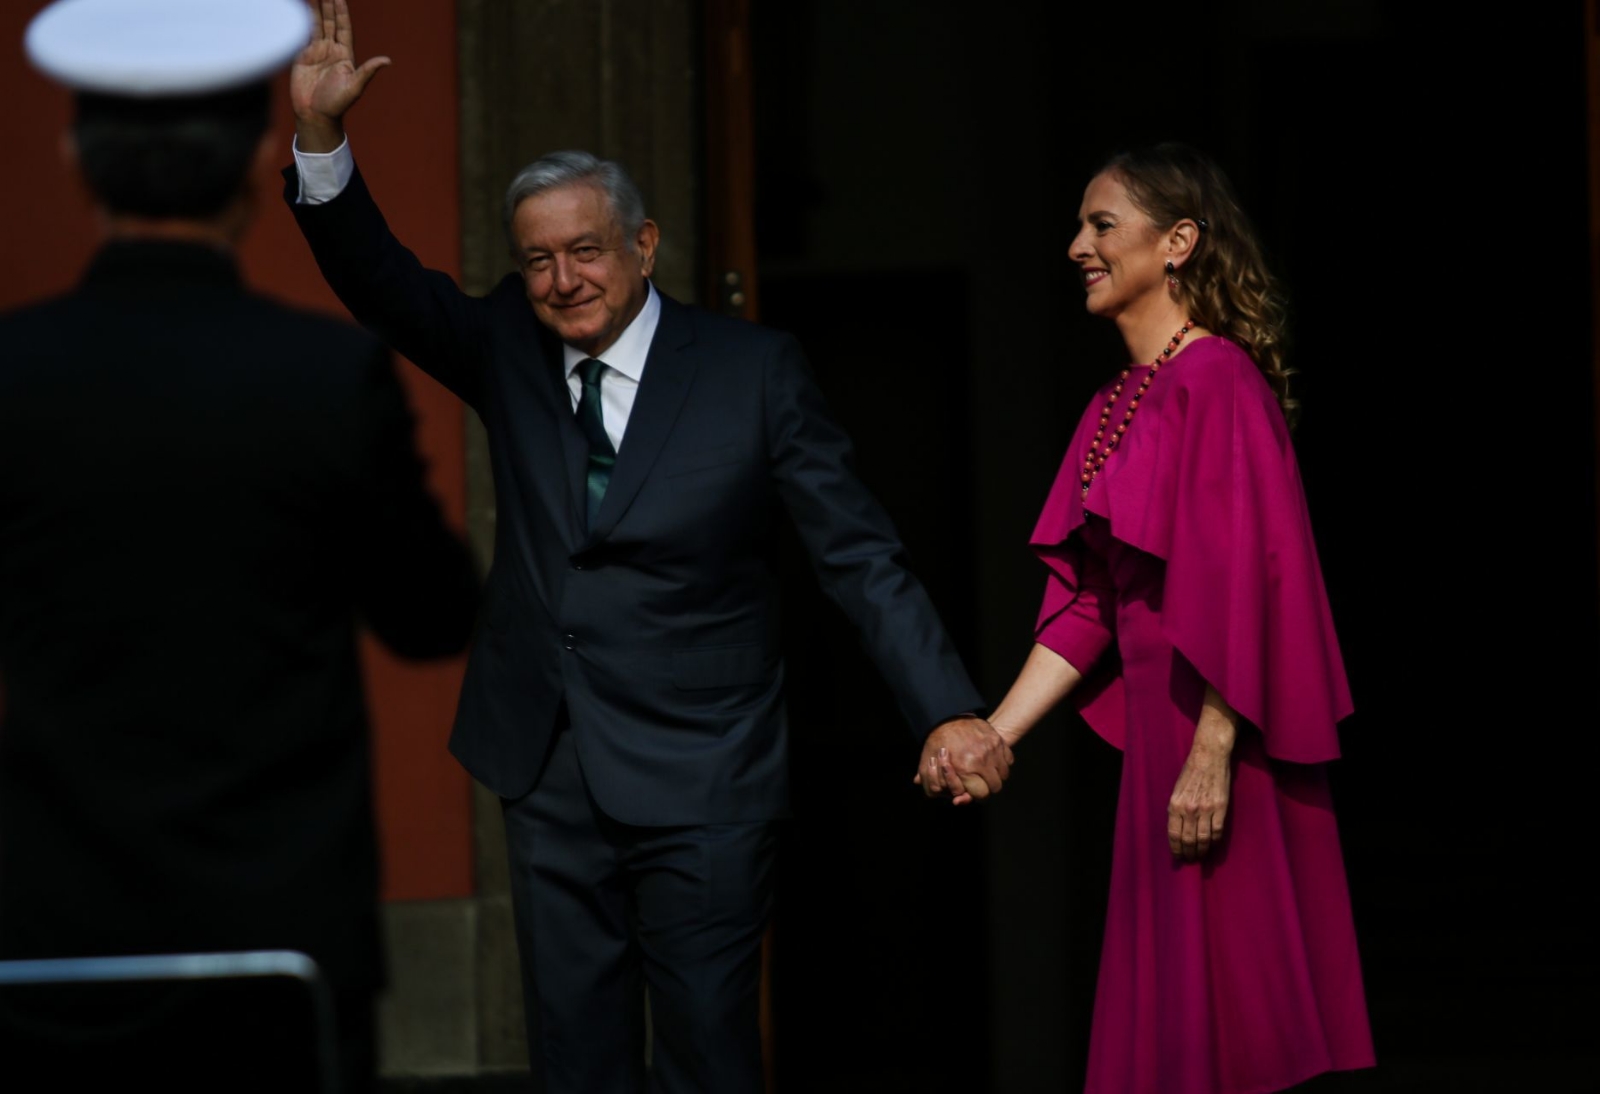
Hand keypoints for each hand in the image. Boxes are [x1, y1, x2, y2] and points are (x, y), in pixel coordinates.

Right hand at [290, 0, 390, 147]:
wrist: (315, 115)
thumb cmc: (337, 104)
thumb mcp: (355, 87)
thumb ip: (368, 72)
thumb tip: (387, 61)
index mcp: (344, 55)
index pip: (343, 28)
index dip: (341, 13)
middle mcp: (331, 51)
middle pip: (329, 23)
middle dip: (328, 6)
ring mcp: (316, 52)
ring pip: (315, 26)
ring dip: (315, 10)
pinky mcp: (302, 56)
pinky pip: (302, 35)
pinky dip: (301, 22)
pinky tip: (299, 11)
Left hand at [913, 716, 1013, 805]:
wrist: (947, 716)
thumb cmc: (938, 740)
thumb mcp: (928, 761)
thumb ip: (930, 780)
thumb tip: (944, 796)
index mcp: (964, 768)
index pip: (982, 794)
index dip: (978, 795)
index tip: (975, 791)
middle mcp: (980, 760)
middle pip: (995, 786)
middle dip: (989, 787)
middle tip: (983, 784)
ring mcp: (992, 750)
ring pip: (1004, 774)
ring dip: (997, 775)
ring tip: (988, 772)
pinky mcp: (998, 740)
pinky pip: (1008, 759)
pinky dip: (1003, 762)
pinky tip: (994, 760)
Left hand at [1167, 735, 1230, 860]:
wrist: (1208, 756)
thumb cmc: (1190, 772)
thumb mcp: (1176, 790)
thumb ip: (1177, 810)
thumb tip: (1178, 830)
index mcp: (1175, 805)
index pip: (1173, 835)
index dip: (1176, 849)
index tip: (1178, 857)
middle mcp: (1189, 809)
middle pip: (1188, 840)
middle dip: (1189, 854)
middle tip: (1190, 860)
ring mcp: (1205, 809)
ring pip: (1203, 839)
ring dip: (1202, 851)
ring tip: (1201, 857)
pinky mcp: (1220, 808)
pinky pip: (1217, 831)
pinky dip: (1214, 842)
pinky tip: (1212, 846)